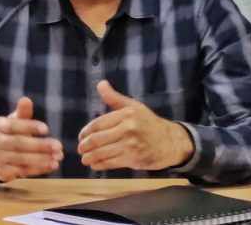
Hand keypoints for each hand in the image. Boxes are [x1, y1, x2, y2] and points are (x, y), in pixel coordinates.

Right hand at [0, 97, 63, 181]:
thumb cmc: (10, 134)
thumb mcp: (15, 121)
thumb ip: (22, 112)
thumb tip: (26, 99)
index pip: (13, 125)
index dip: (30, 127)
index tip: (46, 129)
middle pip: (19, 144)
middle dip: (40, 145)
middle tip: (58, 146)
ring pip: (21, 159)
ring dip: (42, 159)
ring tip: (58, 157)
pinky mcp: (4, 171)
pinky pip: (23, 171)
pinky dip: (39, 169)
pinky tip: (52, 165)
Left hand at [77, 80, 193, 170]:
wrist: (170, 141)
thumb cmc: (149, 123)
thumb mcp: (134, 106)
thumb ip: (114, 98)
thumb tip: (100, 84)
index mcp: (126, 114)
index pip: (98, 124)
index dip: (86, 131)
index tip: (81, 136)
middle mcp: (127, 129)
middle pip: (97, 139)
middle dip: (85, 145)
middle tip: (80, 149)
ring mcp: (130, 145)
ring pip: (102, 152)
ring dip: (89, 157)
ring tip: (84, 158)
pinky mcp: (133, 159)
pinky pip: (111, 163)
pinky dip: (100, 165)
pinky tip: (95, 165)